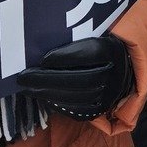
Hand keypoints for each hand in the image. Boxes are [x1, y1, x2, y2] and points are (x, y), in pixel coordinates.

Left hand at [16, 34, 132, 119]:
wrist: (121, 70)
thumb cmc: (98, 48)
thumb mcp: (94, 36)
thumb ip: (76, 37)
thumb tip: (44, 41)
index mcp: (114, 50)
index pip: (91, 53)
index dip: (66, 56)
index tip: (43, 59)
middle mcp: (115, 74)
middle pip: (82, 78)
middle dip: (50, 79)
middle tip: (24, 77)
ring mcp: (109, 94)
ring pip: (79, 97)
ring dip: (49, 93)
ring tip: (28, 88)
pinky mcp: (101, 109)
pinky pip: (78, 110)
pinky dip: (58, 103)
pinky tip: (42, 97)